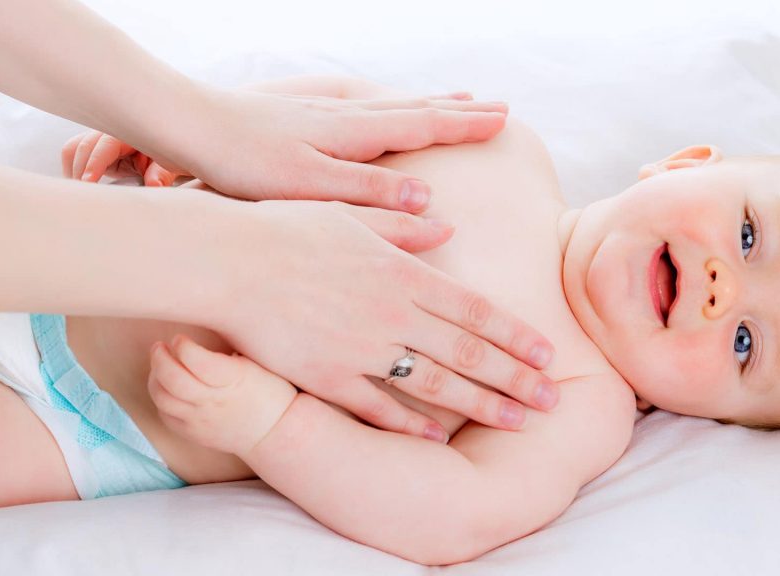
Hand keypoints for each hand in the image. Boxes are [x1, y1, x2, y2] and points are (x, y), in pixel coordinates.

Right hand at [61, 130, 180, 185]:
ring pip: (73, 148)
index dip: (94, 164)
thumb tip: (154, 185)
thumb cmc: (166, 156)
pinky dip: (73, 168)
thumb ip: (160, 174)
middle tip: (83, 195)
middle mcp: (110, 132)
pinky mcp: (93, 147)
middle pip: (84, 146)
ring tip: (81, 192)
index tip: (88, 182)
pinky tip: (80, 184)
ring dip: (73, 169)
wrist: (165, 152)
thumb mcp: (168, 165)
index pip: (104, 145)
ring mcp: (99, 138)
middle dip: (80, 170)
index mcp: (128, 134)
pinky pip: (74, 152)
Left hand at [147, 334, 296, 456]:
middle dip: (159, 358)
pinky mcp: (193, 433)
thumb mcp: (257, 362)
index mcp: (233, 379)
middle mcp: (213, 401)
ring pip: (163, 398)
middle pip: (173, 379)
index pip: (196, 360)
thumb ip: (228, 349)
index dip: (183, 345)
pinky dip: (160, 397)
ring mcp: (201, 420)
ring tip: (160, 364)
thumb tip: (204, 327)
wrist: (275, 432)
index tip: (181, 338)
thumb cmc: (270, 390)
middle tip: (160, 346)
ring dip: (155, 377)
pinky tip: (166, 386)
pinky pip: (165, 415)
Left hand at [161, 88, 506, 211]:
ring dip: (433, 104)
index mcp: (352, 133)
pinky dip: (395, 106)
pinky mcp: (307, 114)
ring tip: (462, 100)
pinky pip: (368, 107)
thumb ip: (368, 194)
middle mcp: (345, 115)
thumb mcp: (309, 187)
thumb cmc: (244, 162)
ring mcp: (326, 111)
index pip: (422, 127)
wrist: (188, 125)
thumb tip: (428, 201)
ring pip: (394, 105)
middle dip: (461, 112)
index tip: (504, 124)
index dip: (464, 128)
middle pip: (416, 109)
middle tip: (501, 109)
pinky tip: (391, 109)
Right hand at [200, 200, 557, 439]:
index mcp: (403, 272)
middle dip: (515, 378)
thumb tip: (445, 223)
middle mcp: (394, 313)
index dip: (515, 335)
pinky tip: (439, 438)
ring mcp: (363, 348)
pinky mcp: (328, 377)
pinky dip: (412, 425)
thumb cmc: (286, 228)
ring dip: (481, 405)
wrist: (228, 261)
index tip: (547, 354)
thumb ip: (402, 224)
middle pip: (469, 352)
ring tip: (516, 421)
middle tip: (551, 399)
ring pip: (436, 384)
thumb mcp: (351, 215)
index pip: (476, 309)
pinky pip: (379, 407)